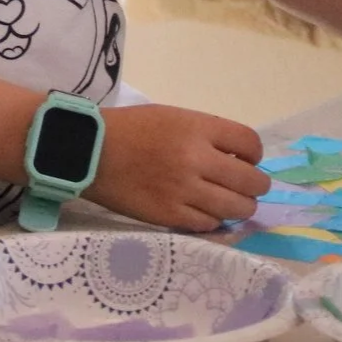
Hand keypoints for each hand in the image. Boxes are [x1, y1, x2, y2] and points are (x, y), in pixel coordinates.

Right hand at [86, 103, 267, 230]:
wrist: (87, 151)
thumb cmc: (130, 129)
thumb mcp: (172, 117)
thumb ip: (205, 135)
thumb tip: (236, 160)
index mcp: (196, 129)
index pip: (250, 144)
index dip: (253, 155)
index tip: (244, 159)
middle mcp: (196, 159)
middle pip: (252, 181)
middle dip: (254, 185)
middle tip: (244, 186)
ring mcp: (184, 190)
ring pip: (237, 208)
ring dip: (239, 206)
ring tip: (228, 202)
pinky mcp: (170, 215)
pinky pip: (209, 224)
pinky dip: (211, 219)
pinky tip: (201, 211)